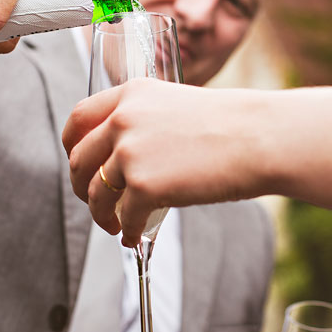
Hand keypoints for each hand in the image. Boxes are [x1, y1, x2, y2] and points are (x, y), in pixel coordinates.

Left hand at [63, 79, 269, 245]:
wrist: (260, 138)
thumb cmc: (231, 125)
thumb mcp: (176, 104)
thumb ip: (145, 121)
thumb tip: (128, 152)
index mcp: (130, 94)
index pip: (79, 118)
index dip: (72, 146)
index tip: (79, 163)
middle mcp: (123, 120)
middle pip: (79, 160)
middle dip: (82, 187)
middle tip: (96, 202)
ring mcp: (131, 153)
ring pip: (96, 193)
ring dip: (102, 215)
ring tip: (116, 226)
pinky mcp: (144, 187)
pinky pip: (124, 217)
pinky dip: (128, 232)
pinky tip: (136, 237)